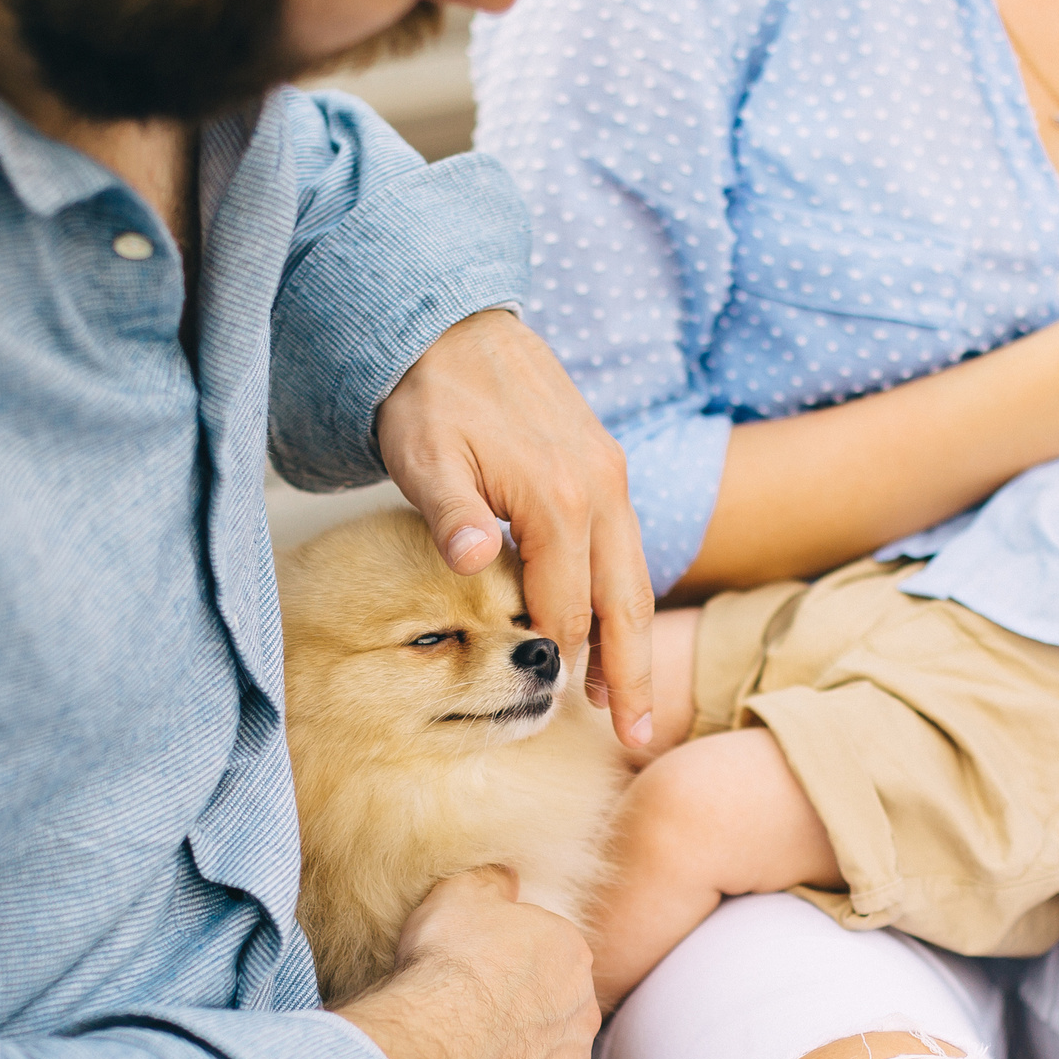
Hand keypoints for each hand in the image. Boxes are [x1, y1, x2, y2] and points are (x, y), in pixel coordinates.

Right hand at [334, 867, 600, 1058]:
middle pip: (556, 1004)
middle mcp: (583, 1009)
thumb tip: (506, 877)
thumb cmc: (450, 963)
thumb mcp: (462, 893)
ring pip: (552, 1057)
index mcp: (571, 952)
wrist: (437, 1042)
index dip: (510, 959)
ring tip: (474, 1055)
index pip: (549, 951)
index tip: (479, 968)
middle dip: (524, 1008)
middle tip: (475, 1013)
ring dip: (523, 1055)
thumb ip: (493, 881)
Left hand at [376, 310, 655, 748]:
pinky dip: (623, 596)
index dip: (557, 662)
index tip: (552, 709)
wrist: (451, 320)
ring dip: (632, 642)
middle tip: (635, 739)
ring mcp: (609, 475)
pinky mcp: (604, 466)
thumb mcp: (423, 451)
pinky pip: (626, 547)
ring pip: (633, 577)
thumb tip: (471, 560)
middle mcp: (599, 488)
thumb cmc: (428, 392)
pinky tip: (611, 629)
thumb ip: (449, 511)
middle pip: (623, 602)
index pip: (565, 606)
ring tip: (627, 704)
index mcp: (557, 497)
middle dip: (628, 675)